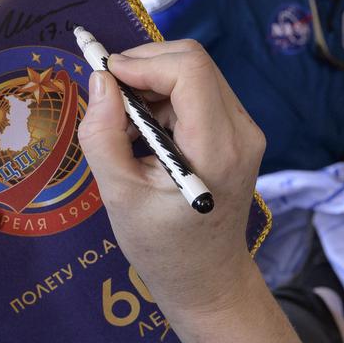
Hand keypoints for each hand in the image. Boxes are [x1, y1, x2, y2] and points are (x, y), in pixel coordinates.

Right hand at [76, 40, 265, 319]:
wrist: (206, 279)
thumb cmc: (161, 247)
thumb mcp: (118, 195)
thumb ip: (103, 135)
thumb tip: (98, 80)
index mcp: (216, 149)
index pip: (189, 70)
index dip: (142, 62)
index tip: (104, 78)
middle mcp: (241, 131)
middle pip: (194, 62)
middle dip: (144, 67)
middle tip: (108, 98)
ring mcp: (245, 131)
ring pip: (195, 74)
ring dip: (152, 84)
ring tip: (124, 125)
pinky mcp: (238, 133)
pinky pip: (199, 93)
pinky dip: (164, 99)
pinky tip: (144, 134)